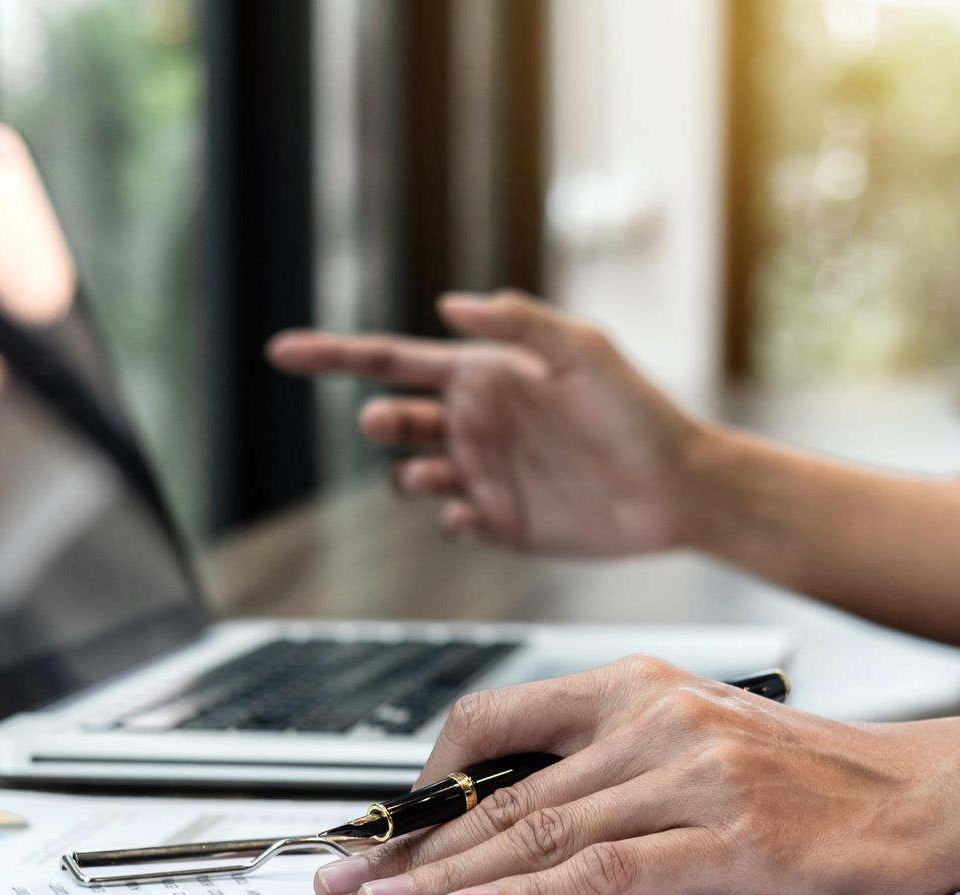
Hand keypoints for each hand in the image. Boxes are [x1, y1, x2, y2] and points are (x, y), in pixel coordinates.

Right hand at [266, 291, 706, 556]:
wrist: (678, 486)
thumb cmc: (637, 409)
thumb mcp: (584, 350)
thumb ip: (518, 324)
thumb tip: (448, 306)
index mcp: (483, 373)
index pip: (392, 361)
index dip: (334, 356)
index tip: (281, 352)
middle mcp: (474, 422)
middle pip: (392, 421)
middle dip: (380, 422)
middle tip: (393, 424)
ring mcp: (483, 474)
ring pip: (410, 476)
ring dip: (410, 474)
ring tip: (439, 474)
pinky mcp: (501, 524)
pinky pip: (450, 522)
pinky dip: (448, 518)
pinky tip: (474, 513)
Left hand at [310, 656, 959, 894]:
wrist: (927, 790)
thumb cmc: (810, 775)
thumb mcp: (700, 738)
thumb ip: (609, 764)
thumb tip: (508, 820)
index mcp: (639, 687)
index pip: (497, 721)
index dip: (428, 778)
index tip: (383, 829)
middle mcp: (656, 720)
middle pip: (503, 790)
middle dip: (411, 843)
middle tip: (342, 879)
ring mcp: (693, 778)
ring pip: (540, 831)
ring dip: (448, 878)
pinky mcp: (731, 841)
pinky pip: (609, 870)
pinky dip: (534, 894)